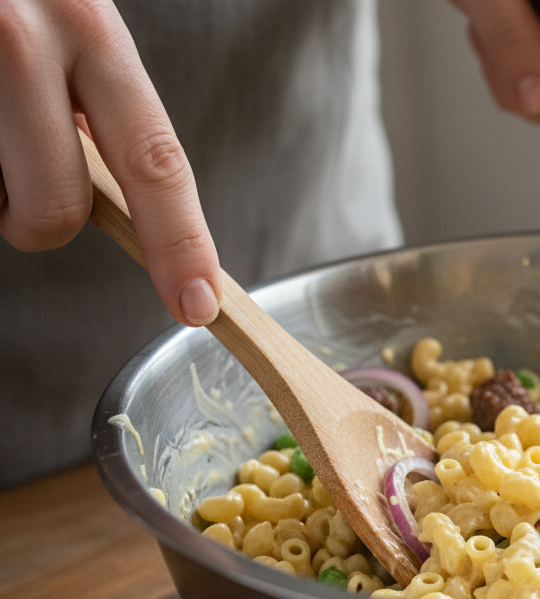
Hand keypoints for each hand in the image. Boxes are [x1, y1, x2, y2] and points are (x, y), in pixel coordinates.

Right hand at [0, 0, 219, 325]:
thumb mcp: (66, 16)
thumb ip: (92, 95)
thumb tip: (113, 195)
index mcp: (89, 26)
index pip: (156, 161)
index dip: (181, 244)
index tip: (196, 303)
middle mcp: (26, 37)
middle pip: (57, 207)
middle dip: (39, 225)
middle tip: (18, 189)